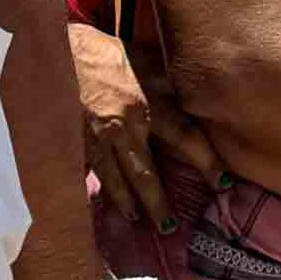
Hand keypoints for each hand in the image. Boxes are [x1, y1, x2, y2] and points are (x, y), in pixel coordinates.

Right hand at [70, 19, 220, 235]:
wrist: (56, 53)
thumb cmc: (104, 53)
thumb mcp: (142, 60)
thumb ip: (166, 82)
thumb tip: (192, 94)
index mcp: (147, 103)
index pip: (184, 136)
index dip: (205, 161)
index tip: (223, 183)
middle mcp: (124, 127)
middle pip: (145, 171)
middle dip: (158, 201)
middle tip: (170, 226)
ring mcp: (96, 139)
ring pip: (116, 179)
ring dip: (128, 203)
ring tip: (138, 220)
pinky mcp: (74, 145)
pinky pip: (90, 174)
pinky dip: (99, 191)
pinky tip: (104, 205)